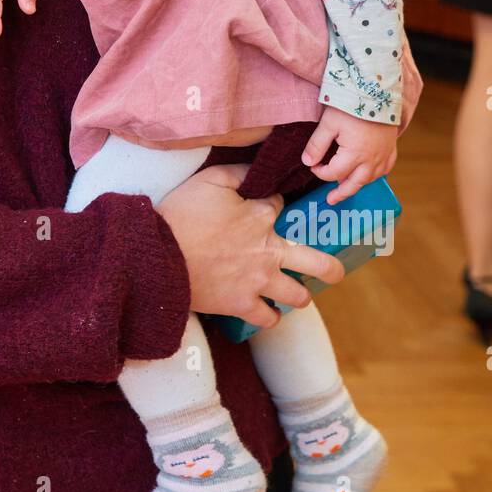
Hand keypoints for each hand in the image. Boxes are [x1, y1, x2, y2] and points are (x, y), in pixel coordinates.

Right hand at [154, 162, 344, 329]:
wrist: (158, 254)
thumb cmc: (183, 214)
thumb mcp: (211, 179)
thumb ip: (241, 173)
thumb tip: (260, 172)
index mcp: (262, 217)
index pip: (282, 207)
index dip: (276, 205)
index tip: (265, 207)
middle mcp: (269, 252)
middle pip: (318, 263)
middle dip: (331, 267)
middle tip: (333, 270)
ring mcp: (258, 282)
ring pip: (299, 296)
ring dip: (300, 294)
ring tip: (295, 292)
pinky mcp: (241, 305)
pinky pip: (268, 319)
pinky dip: (270, 316)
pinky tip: (268, 311)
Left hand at [301, 106, 396, 205]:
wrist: (378, 90)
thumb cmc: (352, 105)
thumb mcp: (328, 123)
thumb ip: (317, 145)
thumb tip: (307, 163)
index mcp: (354, 155)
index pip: (334, 173)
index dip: (320, 172)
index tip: (313, 165)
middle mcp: (371, 159)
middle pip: (355, 183)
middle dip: (341, 192)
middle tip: (331, 200)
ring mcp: (384, 155)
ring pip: (371, 178)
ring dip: (358, 184)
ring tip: (347, 187)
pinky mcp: (391, 148)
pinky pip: (385, 168)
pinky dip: (376, 174)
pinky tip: (369, 173)